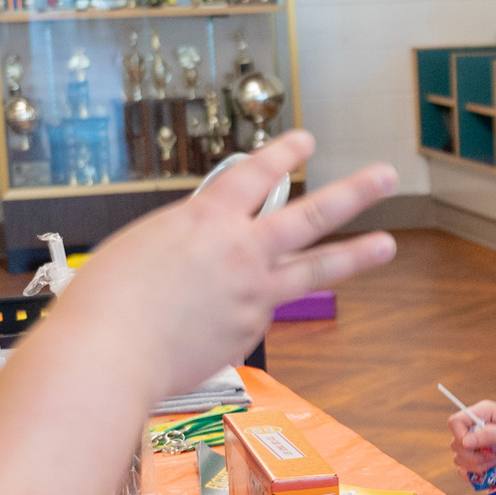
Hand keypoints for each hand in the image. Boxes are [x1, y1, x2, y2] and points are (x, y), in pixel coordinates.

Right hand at [73, 131, 397, 405]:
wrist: (110, 354)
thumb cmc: (108, 300)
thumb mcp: (146, 244)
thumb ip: (190, 239)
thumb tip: (216, 248)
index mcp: (207, 218)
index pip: (256, 173)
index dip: (283, 153)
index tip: (306, 140)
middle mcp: (241, 251)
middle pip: (312, 214)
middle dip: (353, 193)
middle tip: (385, 177)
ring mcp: (253, 294)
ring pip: (316, 269)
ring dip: (357, 255)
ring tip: (387, 244)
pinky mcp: (249, 333)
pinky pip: (255, 316)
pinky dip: (239, 314)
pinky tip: (202, 326)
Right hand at [446, 400, 495, 476]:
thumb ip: (489, 435)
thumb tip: (465, 441)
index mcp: (482, 414)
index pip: (455, 422)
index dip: (460, 436)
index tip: (478, 446)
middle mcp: (475, 428)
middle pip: (456, 444)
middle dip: (474, 457)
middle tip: (495, 457)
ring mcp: (477, 445)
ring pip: (460, 460)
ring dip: (477, 467)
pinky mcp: (480, 460)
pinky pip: (465, 471)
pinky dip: (474, 475)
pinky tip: (489, 473)